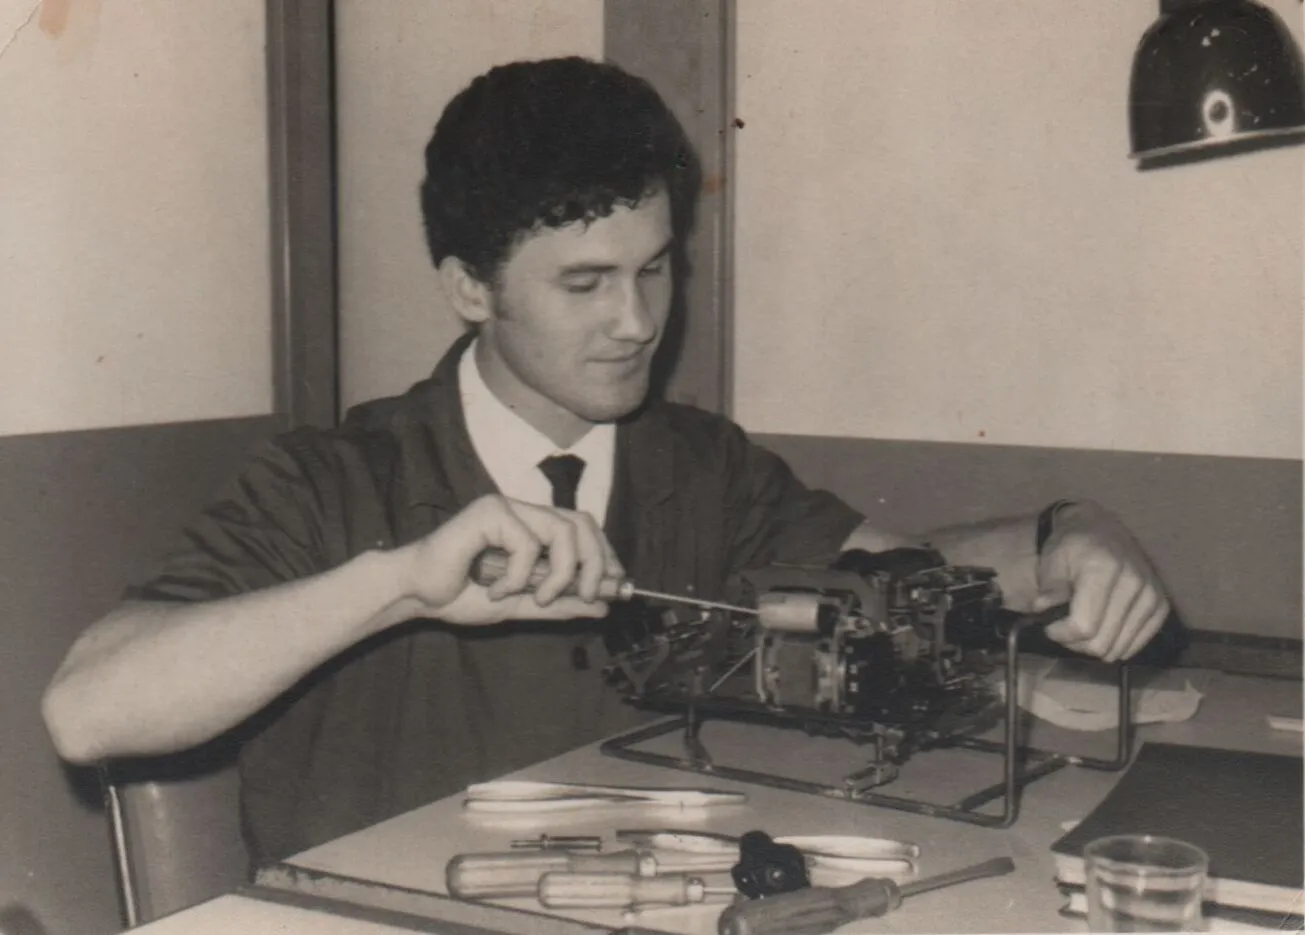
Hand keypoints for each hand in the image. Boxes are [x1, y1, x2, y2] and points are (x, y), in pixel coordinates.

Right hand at [398, 494, 624, 624]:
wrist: (416, 594)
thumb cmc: (461, 595)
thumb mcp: (521, 605)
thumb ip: (560, 604)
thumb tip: (601, 606)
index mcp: (534, 527)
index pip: (584, 528)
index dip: (605, 555)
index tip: (614, 586)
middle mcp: (524, 511)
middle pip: (582, 523)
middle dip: (595, 563)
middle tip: (588, 595)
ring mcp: (507, 507)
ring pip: (562, 530)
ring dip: (560, 572)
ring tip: (540, 598)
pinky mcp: (489, 511)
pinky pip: (526, 542)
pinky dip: (518, 575)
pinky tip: (496, 590)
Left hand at [1031, 501, 1170, 661]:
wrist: (1101, 531)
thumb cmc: (1071, 548)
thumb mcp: (1051, 560)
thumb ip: (1049, 588)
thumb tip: (1042, 608)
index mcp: (1103, 568)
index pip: (1083, 625)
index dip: (1061, 634)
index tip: (1049, 627)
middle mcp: (1134, 582)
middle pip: (1102, 642)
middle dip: (1075, 643)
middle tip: (1064, 630)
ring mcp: (1151, 594)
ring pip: (1118, 648)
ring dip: (1095, 646)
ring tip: (1082, 628)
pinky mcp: (1161, 605)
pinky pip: (1137, 644)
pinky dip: (1116, 644)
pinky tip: (1103, 631)